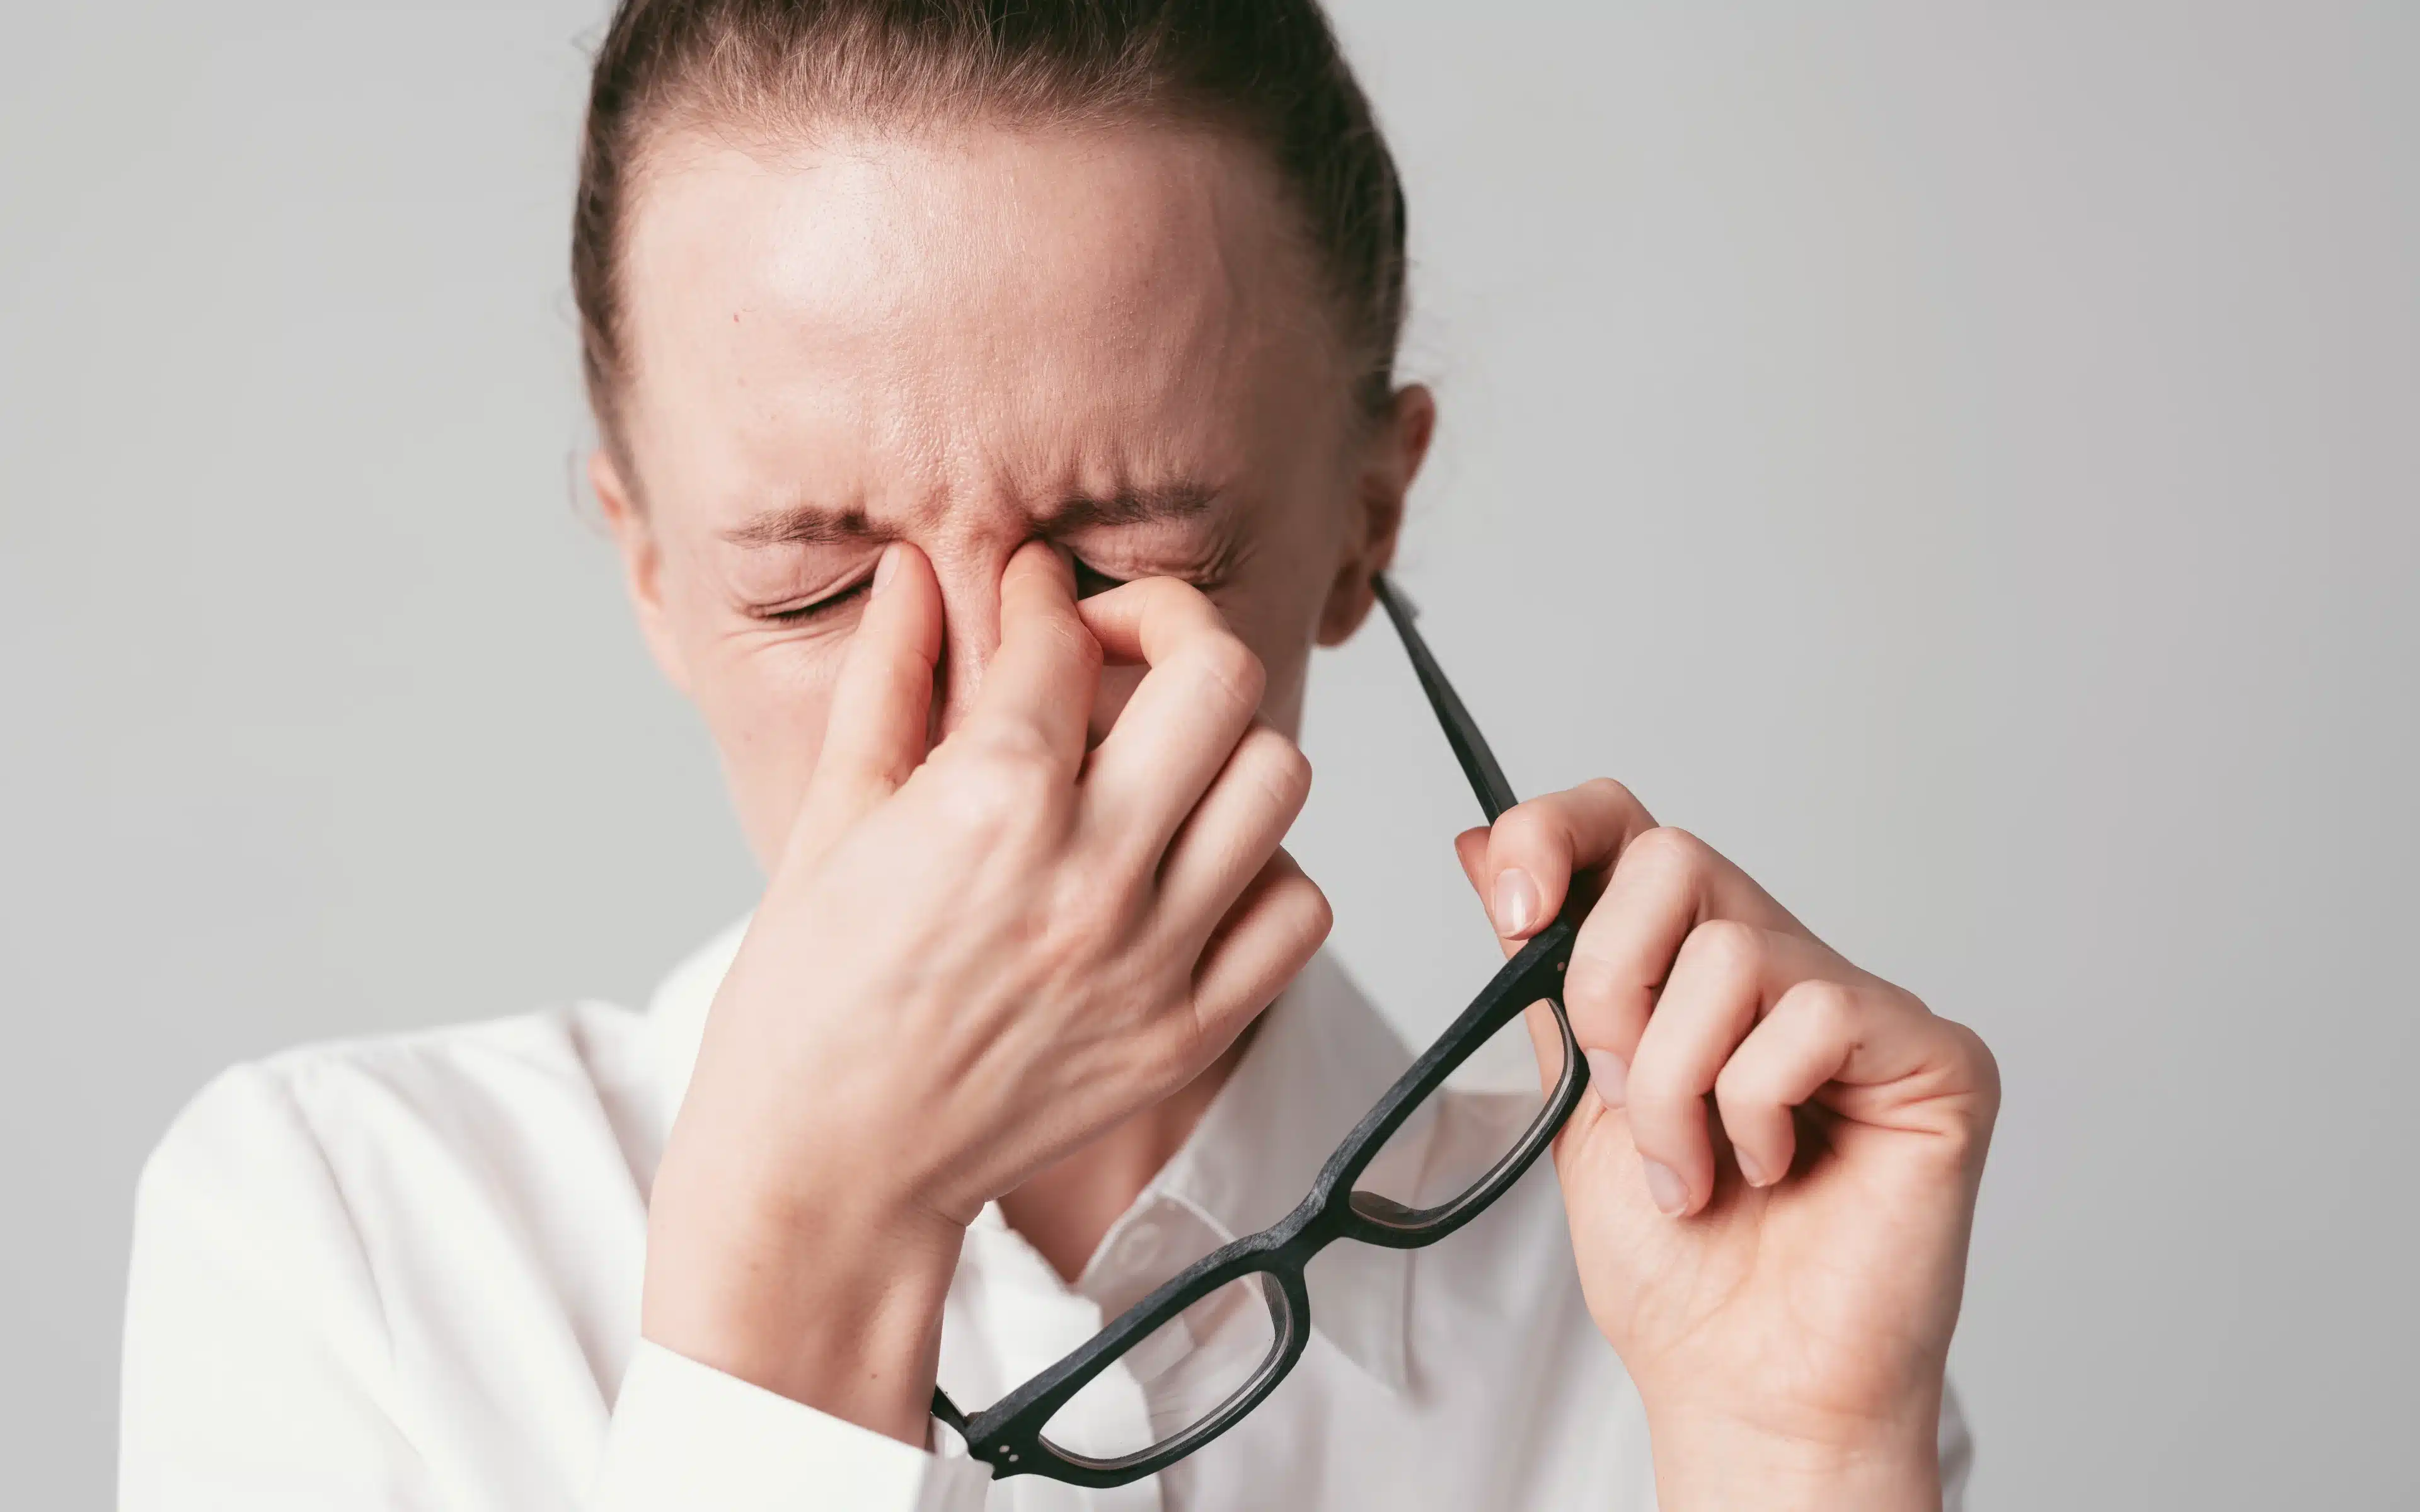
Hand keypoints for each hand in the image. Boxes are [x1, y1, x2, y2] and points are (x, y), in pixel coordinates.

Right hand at [644, 541, 1329, 1440]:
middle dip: (1169, 630)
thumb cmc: (810, 1005)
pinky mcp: (1189, 1031)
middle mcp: (1091, 871)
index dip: (1045, 592)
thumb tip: (920, 575)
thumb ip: (887, 681)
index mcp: (990, 802)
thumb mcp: (828, 819)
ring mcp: (1153, 956)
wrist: (829, 1170)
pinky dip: (1261, 875)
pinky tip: (1189, 870)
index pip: (1065, 633)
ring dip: (1222, 751)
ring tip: (1157, 765)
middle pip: (1217, 678)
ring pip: (1278, 781)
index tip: (1035, 596)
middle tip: (1120, 651)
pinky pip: (1296, 912)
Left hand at [1456, 780, 1998, 1510]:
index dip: (1557, 832)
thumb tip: (1485, 848)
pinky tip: (1772, 1173)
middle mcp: (1782, 964)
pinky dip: (1756, 1109)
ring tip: (1695, 1172)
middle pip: (1673, 857)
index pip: (1630, 828)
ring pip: (1731, 953)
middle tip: (1620, 1094)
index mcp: (1693, 967)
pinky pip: (1814, 1016)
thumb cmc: (1678, 1268)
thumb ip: (1546, 978)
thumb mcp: (1575, 1100)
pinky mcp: (1934, 1055)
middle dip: (1611, 986)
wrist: (1743, 1386)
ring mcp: (1863, 1005)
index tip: (1513, 909)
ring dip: (1674, 1085)